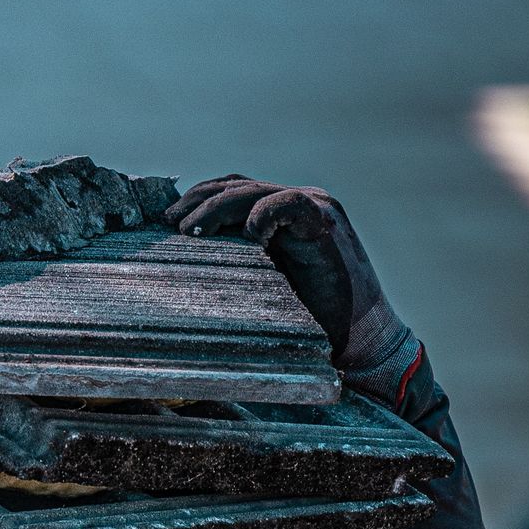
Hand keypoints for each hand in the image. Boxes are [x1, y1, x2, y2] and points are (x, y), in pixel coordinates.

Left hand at [164, 177, 415, 389]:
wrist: (360, 342)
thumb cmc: (309, 325)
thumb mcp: (260, 291)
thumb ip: (235, 269)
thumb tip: (183, 274)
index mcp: (278, 217)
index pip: (233, 191)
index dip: (200, 200)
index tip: (168, 221)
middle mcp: (296, 205)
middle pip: (238, 187)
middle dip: (200, 202)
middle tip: (170, 223)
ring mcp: (313, 211)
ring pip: (256, 192)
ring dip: (219, 209)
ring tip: (191, 231)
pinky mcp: (325, 225)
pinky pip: (290, 204)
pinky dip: (265, 215)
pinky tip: (249, 235)